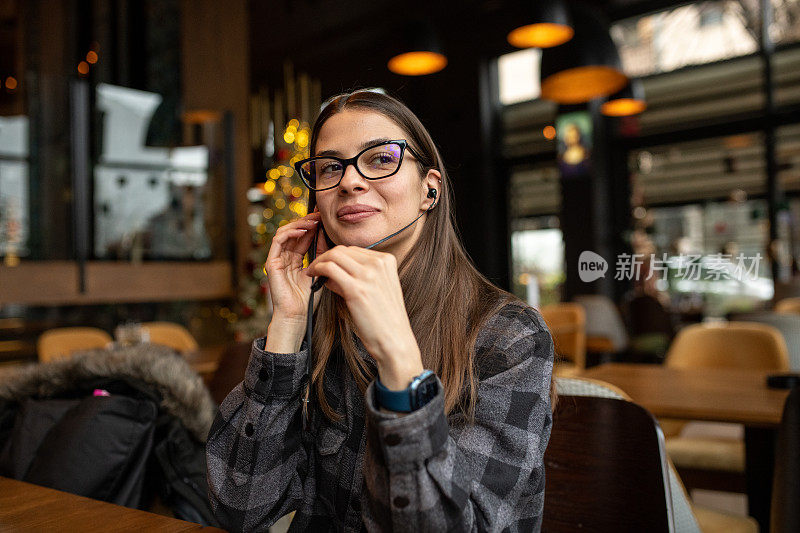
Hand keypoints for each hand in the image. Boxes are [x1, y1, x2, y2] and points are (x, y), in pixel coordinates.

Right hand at [263, 212, 327, 351]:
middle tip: (320, 215)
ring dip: (300, 224)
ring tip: (313, 220)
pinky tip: (304, 230)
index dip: (313, 225)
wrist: (298, 316)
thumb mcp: (320, 270)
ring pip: (285, 232)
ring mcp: (277, 259)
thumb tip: (326, 234)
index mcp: (295, 259)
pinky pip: (278, 240)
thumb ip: (320, 253)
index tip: (325, 218)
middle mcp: (285, 257)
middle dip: (307, 221)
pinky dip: (290, 232)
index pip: (303, 236)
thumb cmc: (309, 298)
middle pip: (293, 232)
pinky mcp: (271, 262)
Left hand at [305, 246, 423, 389]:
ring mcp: (368, 275)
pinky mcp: (356, 288)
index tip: (327, 264)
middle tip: (315, 267)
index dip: (337, 256)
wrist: (395, 340)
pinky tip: (314, 278)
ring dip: (319, 262)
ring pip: (334, 256)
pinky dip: (318, 270)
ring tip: (312, 272)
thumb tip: (332, 272)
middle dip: (325, 257)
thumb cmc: (385, 319)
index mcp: (387, 261)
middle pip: (343, 250)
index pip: (354, 250)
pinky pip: (330, 269)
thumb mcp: (377, 289)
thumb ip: (358, 276)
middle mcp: (379, 263)